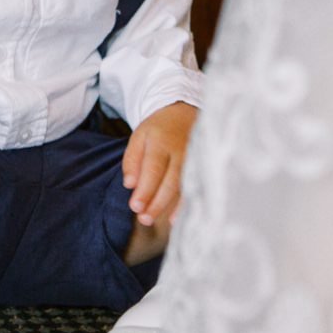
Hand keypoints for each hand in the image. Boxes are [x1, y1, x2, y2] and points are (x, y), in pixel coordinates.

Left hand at [122, 102, 197, 226]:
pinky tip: (175, 219)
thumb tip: (129, 184)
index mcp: (163, 141)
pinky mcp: (203, 167)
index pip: (154, 169)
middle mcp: (182, 151)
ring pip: (184, 187)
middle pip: (170, 181)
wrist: (186, 112)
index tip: (135, 206)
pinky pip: (196, 189)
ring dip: (169, 207)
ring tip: (153, 220)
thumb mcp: (140, 136)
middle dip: (156, 203)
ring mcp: (196, 160)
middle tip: (143, 219)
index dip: (145, 189)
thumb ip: (132, 159)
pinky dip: (185, 205)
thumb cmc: (158, 129)